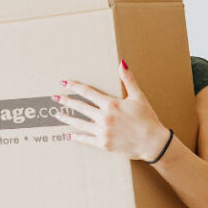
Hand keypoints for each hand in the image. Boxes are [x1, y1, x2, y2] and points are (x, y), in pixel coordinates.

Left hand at [53, 61, 170, 161]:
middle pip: (80, 107)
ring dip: (67, 118)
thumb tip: (121, 63)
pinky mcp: (103, 144)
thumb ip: (128, 80)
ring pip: (80, 123)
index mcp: (111, 104)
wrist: (153, 142)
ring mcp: (103, 132)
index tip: (64, 83)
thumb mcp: (138, 97)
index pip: (88, 92)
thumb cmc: (147, 119)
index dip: (74, 86)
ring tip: (57, 115)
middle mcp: (104, 117)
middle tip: (54, 98)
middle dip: (66, 101)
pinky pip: (86, 139)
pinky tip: (68, 135)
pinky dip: (76, 137)